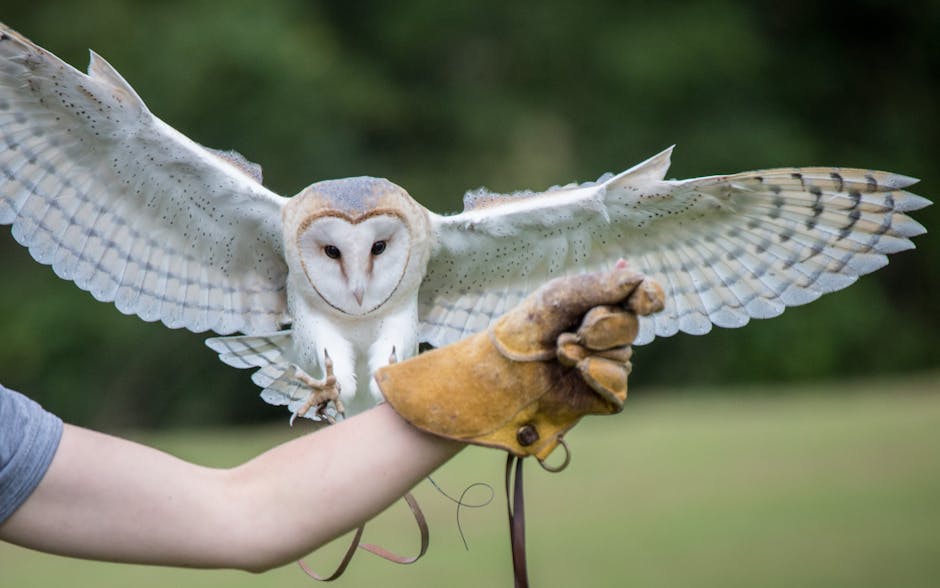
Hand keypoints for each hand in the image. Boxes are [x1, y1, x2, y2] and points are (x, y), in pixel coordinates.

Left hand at [376, 262, 664, 461]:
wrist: (498, 371)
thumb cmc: (525, 328)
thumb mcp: (560, 296)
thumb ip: (601, 285)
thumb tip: (636, 274)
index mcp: (600, 305)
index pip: (641, 296)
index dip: (649, 295)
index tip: (647, 300)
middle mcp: (606, 335)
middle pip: (631, 326)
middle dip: (601, 325)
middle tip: (568, 330)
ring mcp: (605, 366)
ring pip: (625, 356)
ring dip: (589, 351)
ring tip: (558, 351)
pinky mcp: (600, 396)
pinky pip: (620, 387)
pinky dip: (600, 376)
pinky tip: (577, 371)